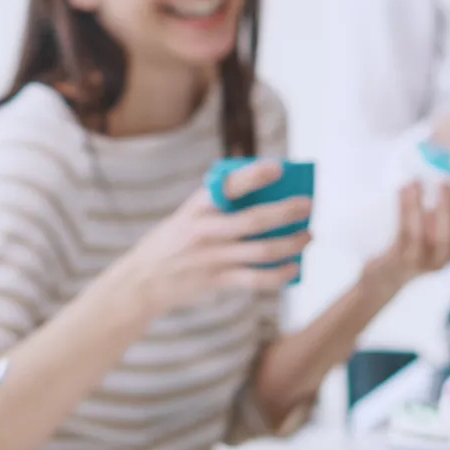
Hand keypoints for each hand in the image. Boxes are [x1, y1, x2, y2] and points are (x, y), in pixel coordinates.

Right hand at [111, 159, 309, 314]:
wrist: (141, 281)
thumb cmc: (172, 243)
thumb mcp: (186, 216)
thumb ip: (217, 208)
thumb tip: (267, 200)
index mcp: (197, 207)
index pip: (228, 185)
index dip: (255, 175)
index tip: (278, 167)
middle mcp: (205, 230)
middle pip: (255, 219)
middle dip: (287, 211)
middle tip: (307, 205)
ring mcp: (212, 257)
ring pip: (263, 250)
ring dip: (292, 243)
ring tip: (307, 236)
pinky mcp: (217, 280)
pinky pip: (257, 278)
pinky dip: (280, 273)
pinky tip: (293, 266)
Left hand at [364, 182, 449, 290]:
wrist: (383, 277)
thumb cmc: (412, 243)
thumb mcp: (433, 228)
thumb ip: (442, 207)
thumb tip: (444, 166)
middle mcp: (443, 260)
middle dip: (449, 208)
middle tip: (445, 180)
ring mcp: (419, 262)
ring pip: (420, 235)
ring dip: (417, 205)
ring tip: (414, 181)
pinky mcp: (398, 260)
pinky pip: (401, 233)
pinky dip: (403, 209)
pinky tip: (401, 190)